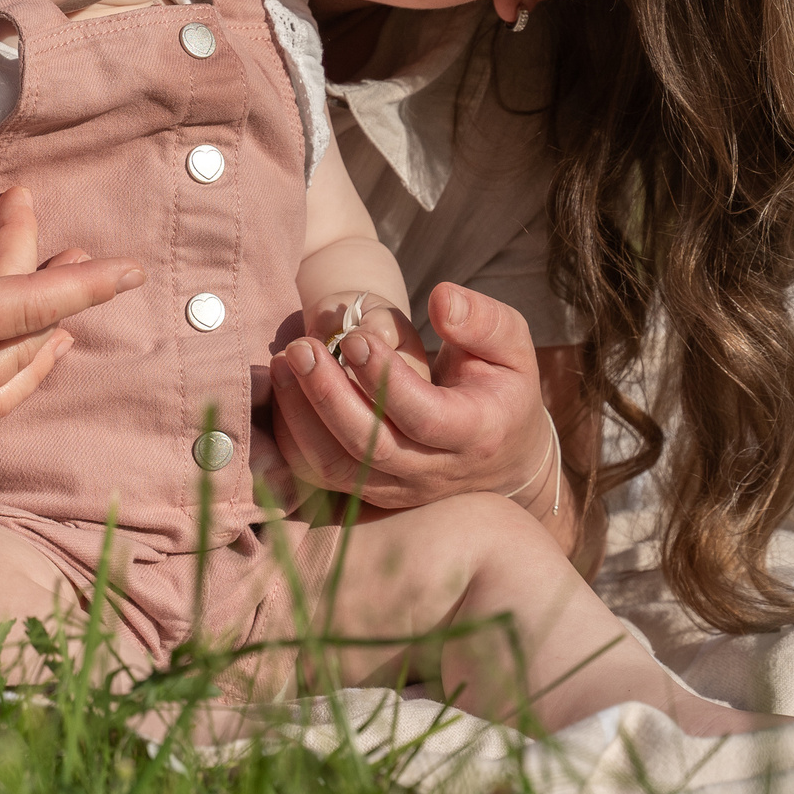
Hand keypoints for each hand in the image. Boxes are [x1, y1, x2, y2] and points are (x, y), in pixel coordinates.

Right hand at [0, 177, 141, 450]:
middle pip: (24, 329)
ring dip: (47, 328)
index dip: (85, 285)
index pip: (28, 305)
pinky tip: (39, 355)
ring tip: (68, 284)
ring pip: (14, 372)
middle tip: (33, 212)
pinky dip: (23, 377)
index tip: (132, 269)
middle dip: (50, 274)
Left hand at [268, 283, 560, 520]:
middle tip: (301, 347)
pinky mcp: (370, 493)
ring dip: (301, 418)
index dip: (384, 380)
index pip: (425, 416)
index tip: (354, 336)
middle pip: (371, 448)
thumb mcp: (512, 346)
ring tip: (283, 363)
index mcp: (476, 433)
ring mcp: (400, 489)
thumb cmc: (503, 385)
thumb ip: (482, 320)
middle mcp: (435, 471)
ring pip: (338, 468)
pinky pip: (321, 477)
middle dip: (328, 396)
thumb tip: (441, 300)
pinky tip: (281, 393)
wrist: (504, 454)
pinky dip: (293, 439)